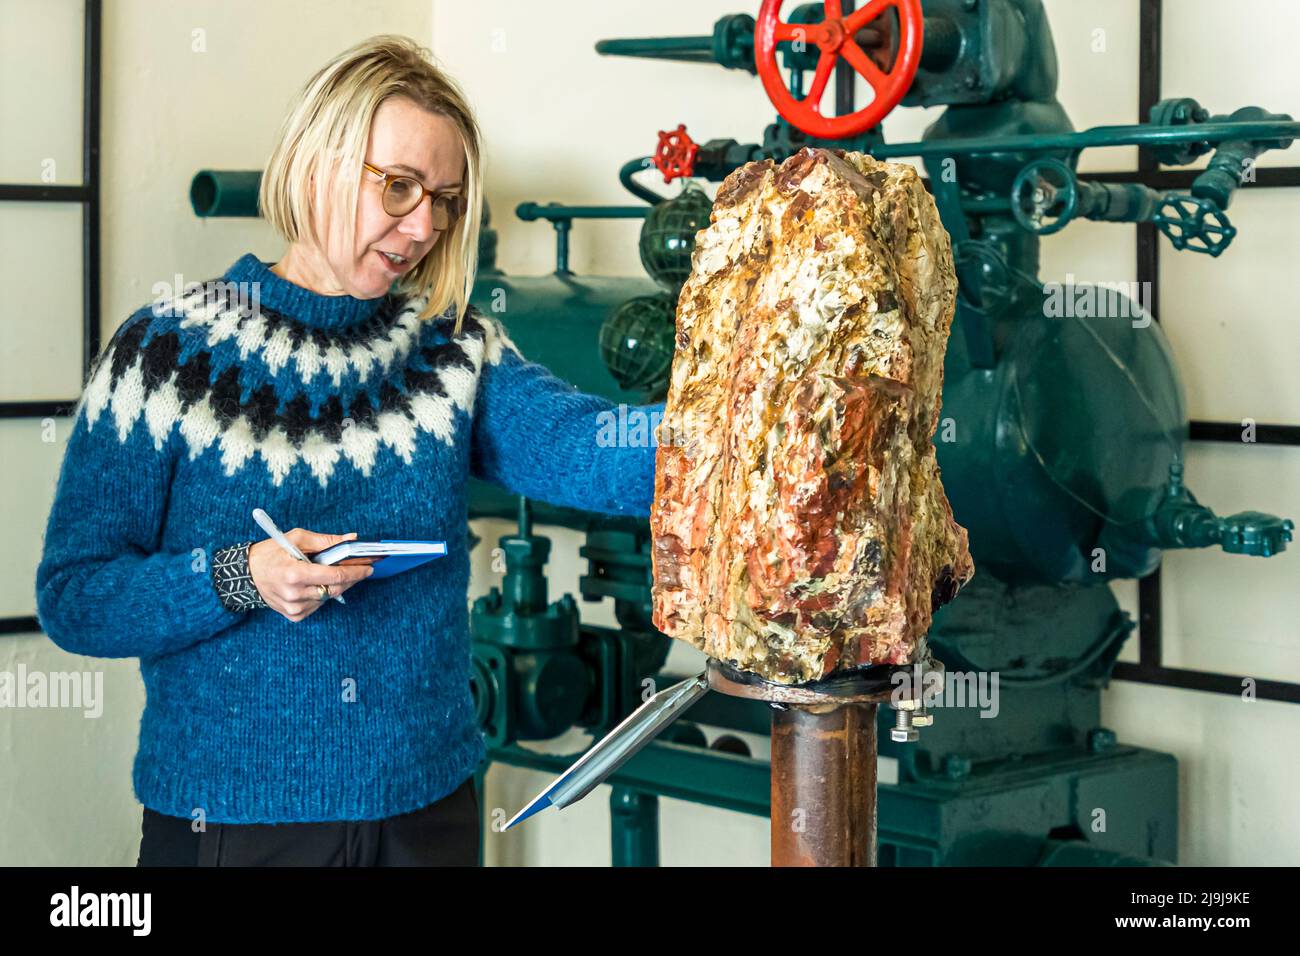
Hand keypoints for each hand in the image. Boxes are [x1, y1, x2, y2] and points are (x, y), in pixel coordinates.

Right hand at [247, 529, 377, 621]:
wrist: (244, 575)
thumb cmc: (270, 553)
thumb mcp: (296, 539)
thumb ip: (325, 541)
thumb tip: (352, 540)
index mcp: (295, 573)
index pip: (335, 575)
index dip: (356, 571)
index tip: (370, 566)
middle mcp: (295, 593)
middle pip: (336, 589)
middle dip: (352, 578)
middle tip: (363, 568)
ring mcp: (294, 607)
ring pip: (328, 598)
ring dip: (336, 586)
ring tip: (338, 574)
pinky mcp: (294, 616)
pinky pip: (317, 605)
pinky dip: (322, 594)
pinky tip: (317, 585)